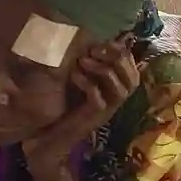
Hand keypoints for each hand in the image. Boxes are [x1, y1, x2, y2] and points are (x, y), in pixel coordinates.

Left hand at [24, 39, 140, 175]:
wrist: (48, 138)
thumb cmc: (60, 108)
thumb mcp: (73, 83)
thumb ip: (83, 67)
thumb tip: (83, 43)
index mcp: (112, 91)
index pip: (132, 71)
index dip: (123, 54)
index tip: (103, 43)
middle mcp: (113, 101)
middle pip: (133, 79)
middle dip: (118, 59)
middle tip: (96, 49)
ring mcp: (105, 111)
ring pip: (122, 89)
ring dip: (104, 71)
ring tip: (83, 60)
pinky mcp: (93, 119)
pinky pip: (100, 100)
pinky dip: (89, 85)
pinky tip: (75, 76)